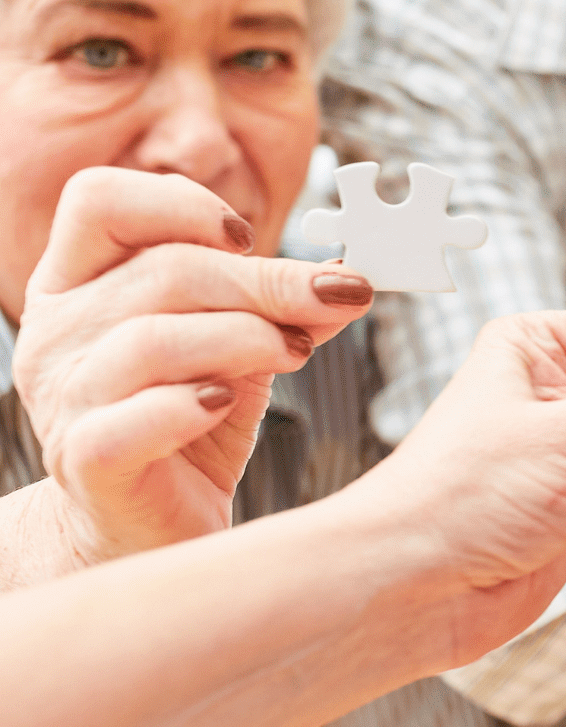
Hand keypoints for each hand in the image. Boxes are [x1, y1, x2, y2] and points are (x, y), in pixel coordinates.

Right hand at [12, 168, 374, 568]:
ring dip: (246, 337)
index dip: (181, 205)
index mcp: (74, 283)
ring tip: (294, 354)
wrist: (154, 525)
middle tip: (335, 298)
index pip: (98, 201)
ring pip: (152, 339)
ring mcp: (61, 398)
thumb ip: (281, 305)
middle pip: (161, 271)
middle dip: (266, 281)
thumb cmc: (191, 420)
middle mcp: (54, 333)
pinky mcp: (86, 459)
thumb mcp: (238, 346)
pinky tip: (227, 403)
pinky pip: (138, 416)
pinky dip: (194, 403)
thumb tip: (350, 274)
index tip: (250, 239)